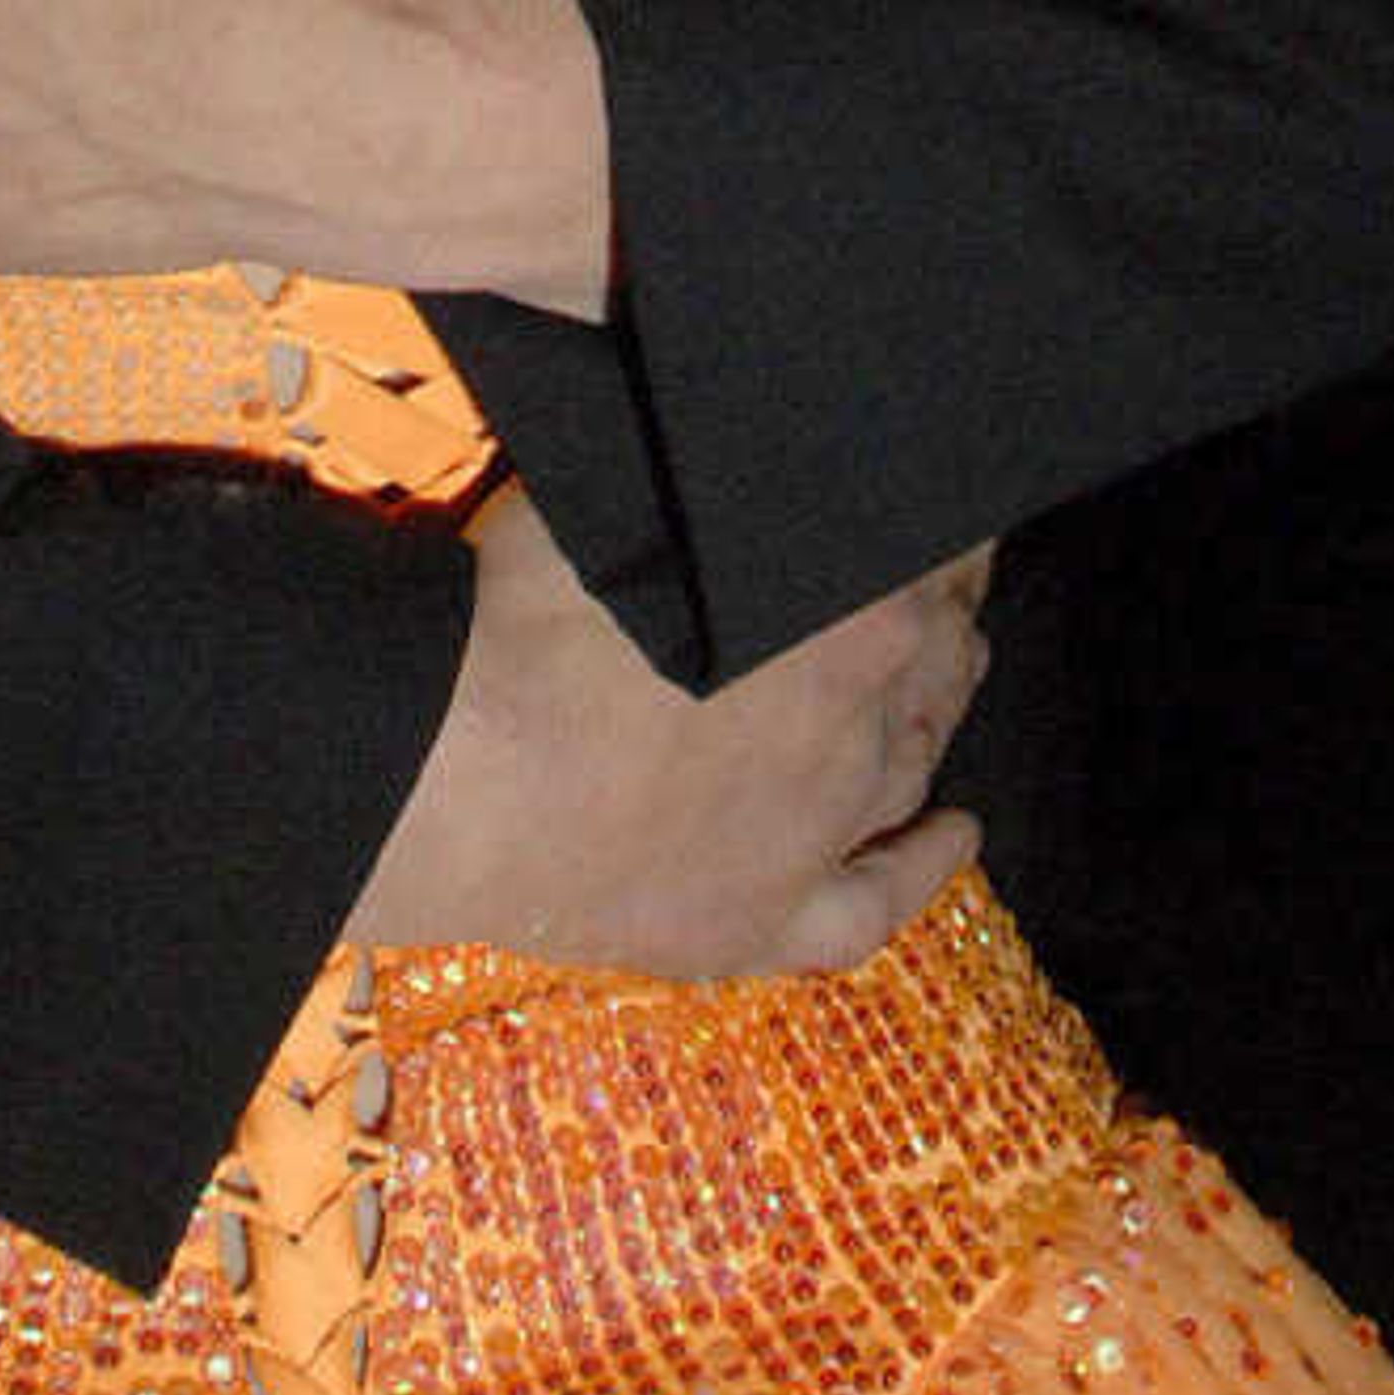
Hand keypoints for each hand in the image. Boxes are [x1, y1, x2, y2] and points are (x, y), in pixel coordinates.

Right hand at [348, 486, 991, 974]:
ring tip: (949, 671)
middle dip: (946, 615)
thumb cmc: (523, 617)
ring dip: (938, 712)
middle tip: (947, 580)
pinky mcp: (755, 922)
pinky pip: (871, 906)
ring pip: (911, 766)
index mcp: (850, 620)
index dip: (945, 534)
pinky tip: (953, 834)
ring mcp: (811, 837)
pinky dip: (922, 868)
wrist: (440, 771)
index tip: (940, 506)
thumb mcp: (639, 509)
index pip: (935, 564)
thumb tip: (766, 472)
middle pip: (935, 663)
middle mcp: (858, 733)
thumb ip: (735, 504)